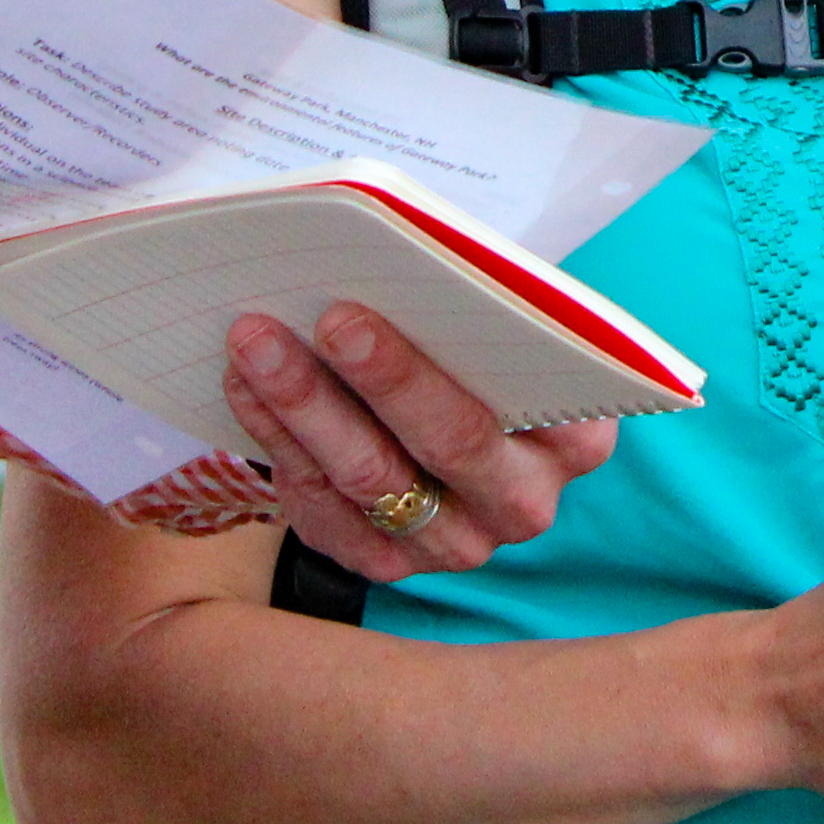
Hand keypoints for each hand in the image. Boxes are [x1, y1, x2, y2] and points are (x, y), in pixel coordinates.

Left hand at [227, 303, 625, 583]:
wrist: (452, 409)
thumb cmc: (480, 345)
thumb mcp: (504, 319)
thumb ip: (478, 300)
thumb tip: (395, 258)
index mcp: (577, 437)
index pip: (512, 405)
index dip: (421, 366)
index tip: (349, 312)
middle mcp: (524, 503)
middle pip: (443, 445)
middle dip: (366, 378)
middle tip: (307, 319)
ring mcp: (456, 545)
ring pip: (370, 479)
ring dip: (303, 404)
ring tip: (254, 341)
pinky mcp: (390, 565)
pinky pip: (325, 510)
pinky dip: (279, 442)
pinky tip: (246, 387)